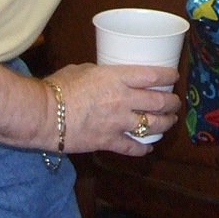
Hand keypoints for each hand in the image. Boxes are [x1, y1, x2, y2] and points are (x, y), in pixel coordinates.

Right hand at [46, 62, 180, 155]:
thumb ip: (101, 72)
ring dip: (165, 123)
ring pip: (152, 124)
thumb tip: (105, 74)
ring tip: (169, 122)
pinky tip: (149, 147)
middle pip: (159, 102)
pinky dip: (143, 148)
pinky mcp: (108, 141)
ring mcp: (117, 122)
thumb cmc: (58, 88)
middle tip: (175, 102)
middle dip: (172, 103)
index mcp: (117, 77)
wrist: (43, 114)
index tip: (174, 76)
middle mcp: (123, 99)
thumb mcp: (83, 69)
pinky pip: (132, 147)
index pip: (153, 75)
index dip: (168, 76)